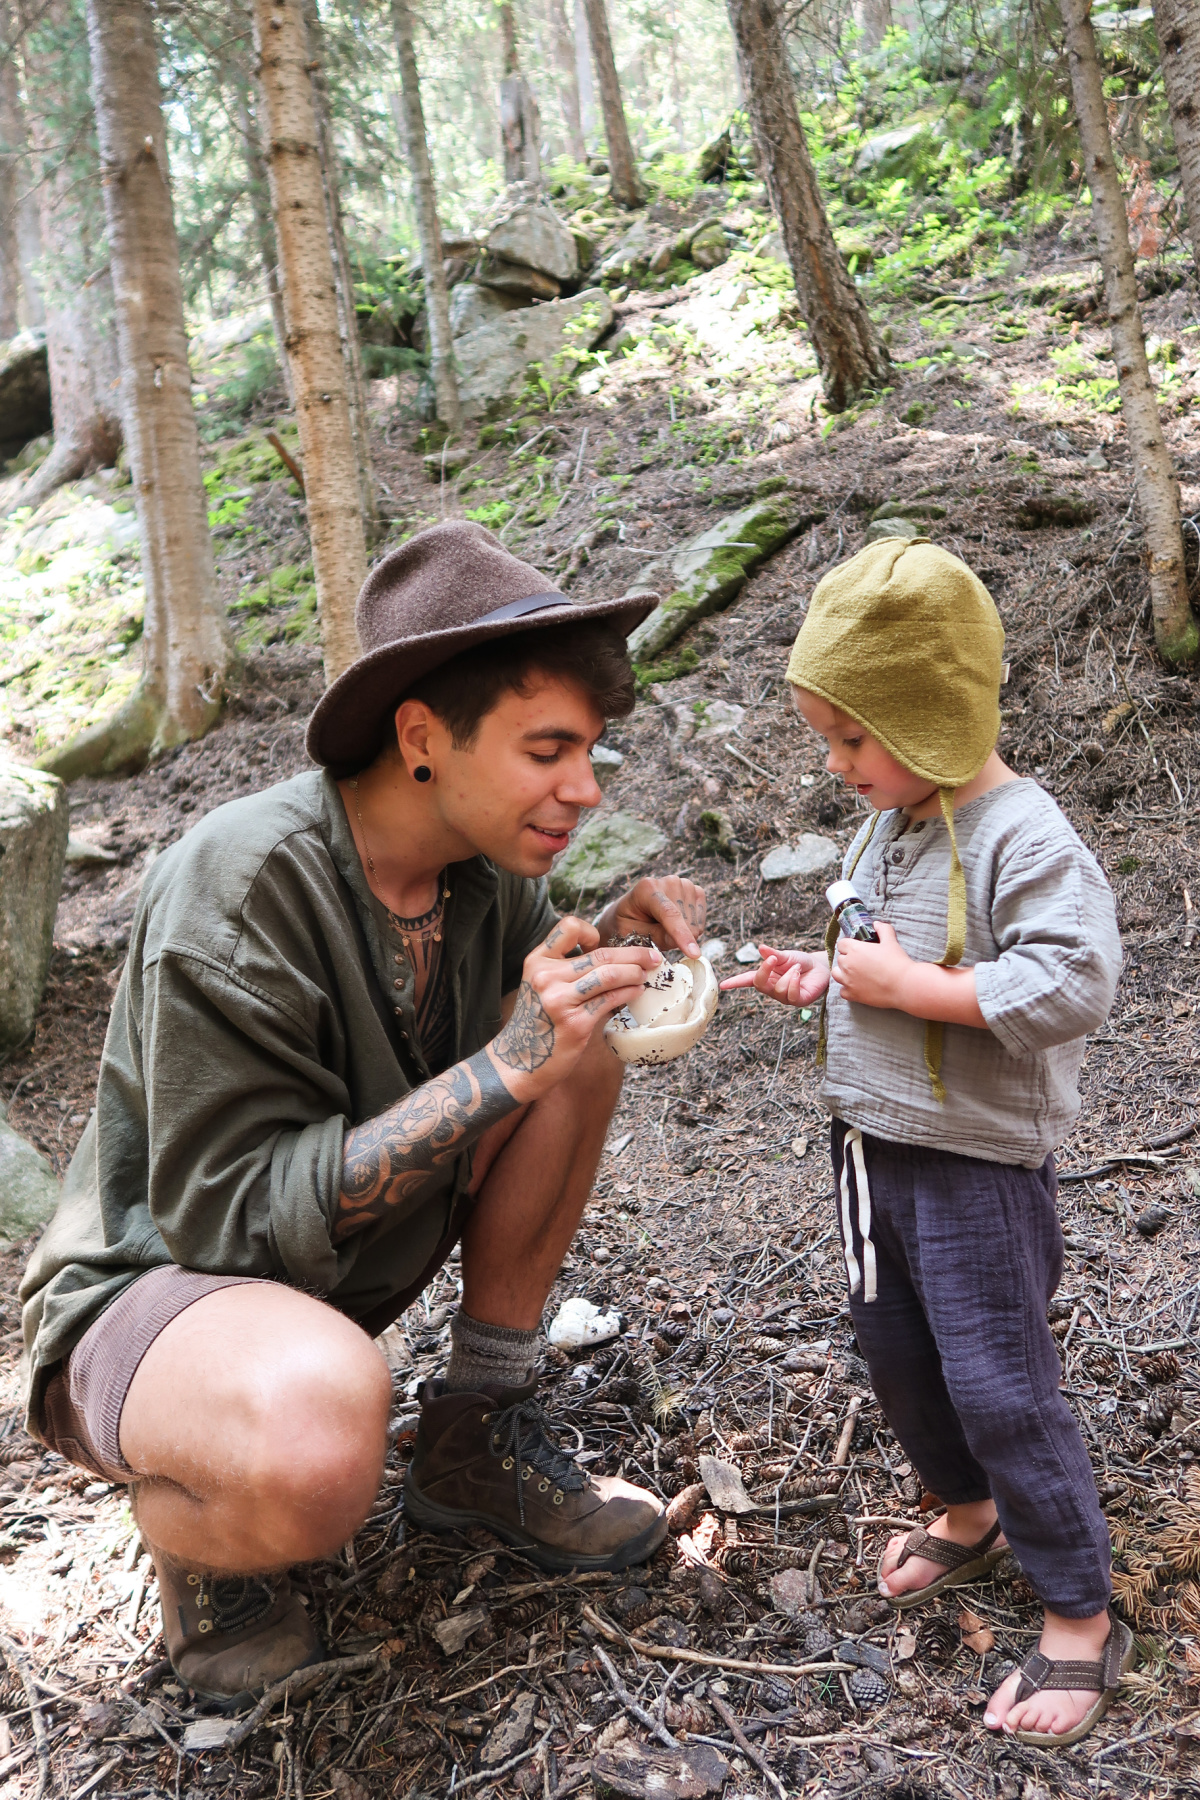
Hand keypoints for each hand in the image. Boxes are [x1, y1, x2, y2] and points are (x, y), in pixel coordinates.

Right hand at [488, 914, 661, 1101]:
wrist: (520, 1061)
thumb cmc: (538, 1022)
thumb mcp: (541, 987)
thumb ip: (566, 969)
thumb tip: (611, 957)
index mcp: (537, 961)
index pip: (568, 927)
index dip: (591, 932)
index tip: (602, 945)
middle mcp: (546, 976)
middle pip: (600, 954)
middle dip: (633, 954)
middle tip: (653, 957)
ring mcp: (560, 1000)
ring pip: (609, 975)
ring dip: (635, 972)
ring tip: (645, 974)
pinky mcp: (575, 1022)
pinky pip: (611, 1000)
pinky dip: (630, 992)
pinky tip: (637, 991)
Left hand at [595, 876, 706, 957]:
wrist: (631, 912)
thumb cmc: (627, 924)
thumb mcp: (632, 934)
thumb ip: (656, 937)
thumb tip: (685, 943)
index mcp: (647, 888)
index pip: (669, 913)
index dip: (682, 934)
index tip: (694, 953)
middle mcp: (669, 881)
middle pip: (684, 921)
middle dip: (675, 937)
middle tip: (656, 935)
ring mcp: (684, 884)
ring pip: (695, 923)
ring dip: (683, 933)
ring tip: (663, 928)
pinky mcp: (696, 891)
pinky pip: (702, 919)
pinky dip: (692, 928)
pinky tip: (677, 925)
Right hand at [721, 944, 829, 1006]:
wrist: (821, 968)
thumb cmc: (802, 962)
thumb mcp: (786, 956)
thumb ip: (773, 954)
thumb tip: (761, 948)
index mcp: (767, 976)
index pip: (747, 980)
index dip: (735, 983)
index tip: (722, 985)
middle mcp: (773, 988)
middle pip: (759, 984)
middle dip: (765, 970)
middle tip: (774, 958)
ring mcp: (784, 997)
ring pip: (777, 989)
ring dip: (788, 974)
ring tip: (796, 968)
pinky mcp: (797, 1001)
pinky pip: (790, 994)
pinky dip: (793, 982)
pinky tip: (798, 975)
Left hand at [829, 920, 913, 1008]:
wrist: (904, 985)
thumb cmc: (897, 962)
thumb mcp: (891, 941)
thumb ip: (883, 929)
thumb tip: (877, 924)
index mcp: (855, 949)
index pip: (841, 944)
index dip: (849, 946)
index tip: (857, 949)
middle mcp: (848, 964)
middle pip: (840, 959)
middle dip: (848, 959)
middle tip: (861, 962)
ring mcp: (848, 981)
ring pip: (836, 974)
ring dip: (843, 973)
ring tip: (855, 974)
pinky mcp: (852, 995)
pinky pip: (842, 991)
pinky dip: (847, 989)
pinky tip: (858, 987)